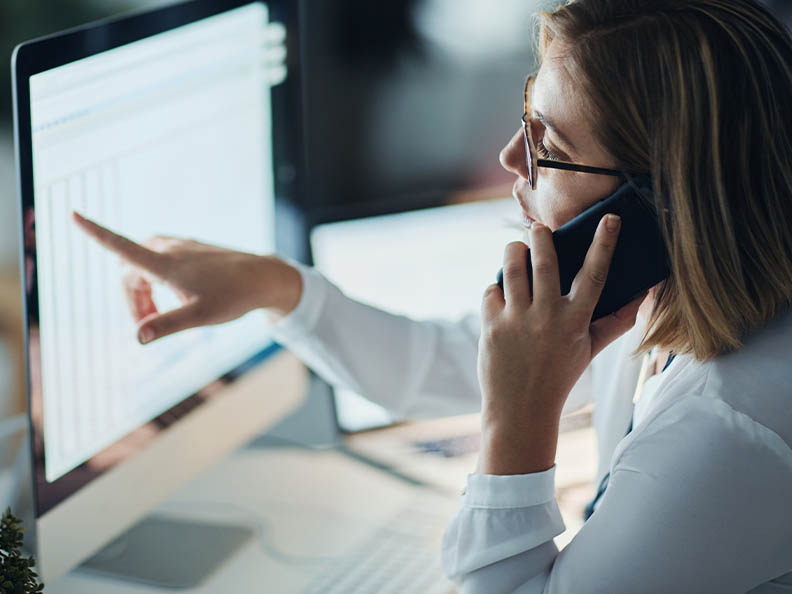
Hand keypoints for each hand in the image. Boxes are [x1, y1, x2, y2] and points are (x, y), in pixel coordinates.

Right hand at [72, 212, 301, 343]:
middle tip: (148, 327)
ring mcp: (181, 246)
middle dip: (132, 300)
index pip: (122, 246)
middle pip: (129, 273)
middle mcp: (170, 249)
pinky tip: (179, 297)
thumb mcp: (201, 316)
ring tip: (162, 315)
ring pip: (144, 267)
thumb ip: (167, 325)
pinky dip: (158, 282)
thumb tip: (137, 336)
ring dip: (144, 292)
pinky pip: (160, 262)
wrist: (264, 278)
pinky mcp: (190, 249)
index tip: (73, 214)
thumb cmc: (235, 297)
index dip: (96, 233)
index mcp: (166, 263)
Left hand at [477, 214, 645, 474]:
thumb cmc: (558, 377)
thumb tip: (641, 296)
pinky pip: (491, 290)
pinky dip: (496, 289)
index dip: (604, 244)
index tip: (610, 219)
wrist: (520, 410)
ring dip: (513, 251)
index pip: (595, 275)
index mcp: (575, 321)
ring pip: (513, 267)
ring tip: (516, 248)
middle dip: (540, 236)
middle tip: (538, 228)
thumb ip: (615, 322)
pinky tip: (502, 298)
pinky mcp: (492, 326)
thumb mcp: (589, 350)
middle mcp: (547, 317)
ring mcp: (517, 320)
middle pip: (544, 261)